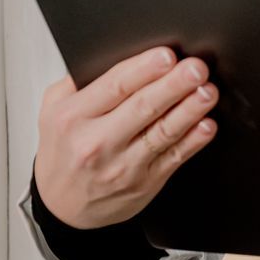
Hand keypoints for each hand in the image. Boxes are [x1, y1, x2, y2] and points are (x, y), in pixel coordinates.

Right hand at [34, 47, 217, 228]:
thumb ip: (77, 83)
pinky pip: (174, 157)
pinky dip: (193, 141)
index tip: (167, 56)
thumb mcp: (51, 112)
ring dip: (190, 110)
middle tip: (196, 69)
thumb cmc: (63, 151)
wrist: (62, 205)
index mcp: (74, 117)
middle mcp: (98, 141)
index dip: (143, 70)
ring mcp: (123, 165)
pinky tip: (206, 125)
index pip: (114, 87)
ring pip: (163, 132)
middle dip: (173, 85)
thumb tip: (111, 53)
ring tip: (207, 92)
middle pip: (142, 107)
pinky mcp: (145, 181)